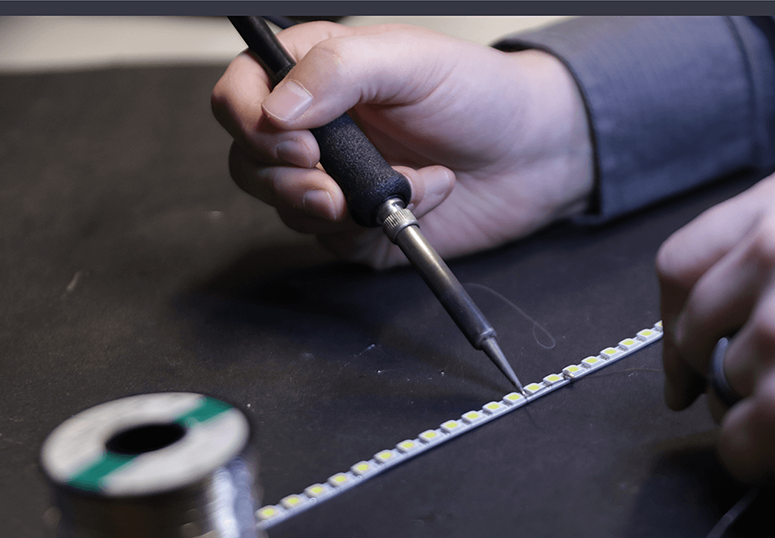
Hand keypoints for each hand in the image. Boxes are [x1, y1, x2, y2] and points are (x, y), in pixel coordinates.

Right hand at [211, 21, 592, 267]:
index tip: (296, 143)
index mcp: (315, 72)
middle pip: (249, 160)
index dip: (250, 121)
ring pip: (287, 207)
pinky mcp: (358, 225)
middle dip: (288, 180)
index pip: (240, 93)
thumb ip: (338, 70)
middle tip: (332, 186)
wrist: (534, 153)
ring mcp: (334, 179)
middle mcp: (316, 127)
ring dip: (344, 204)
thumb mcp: (411, 60)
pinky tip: (426, 194)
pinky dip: (379, 224)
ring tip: (404, 182)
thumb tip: (278, 106)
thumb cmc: (481, 94)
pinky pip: (337, 240)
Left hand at [655, 162, 774, 490]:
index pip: (680, 263)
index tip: (684, 345)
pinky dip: (771, 457)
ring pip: (721, 393)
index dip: (674, 316)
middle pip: (691, 332)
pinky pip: (736, 446)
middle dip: (712, 369)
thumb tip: (712, 296)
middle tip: (761, 387)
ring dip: (761, 411)